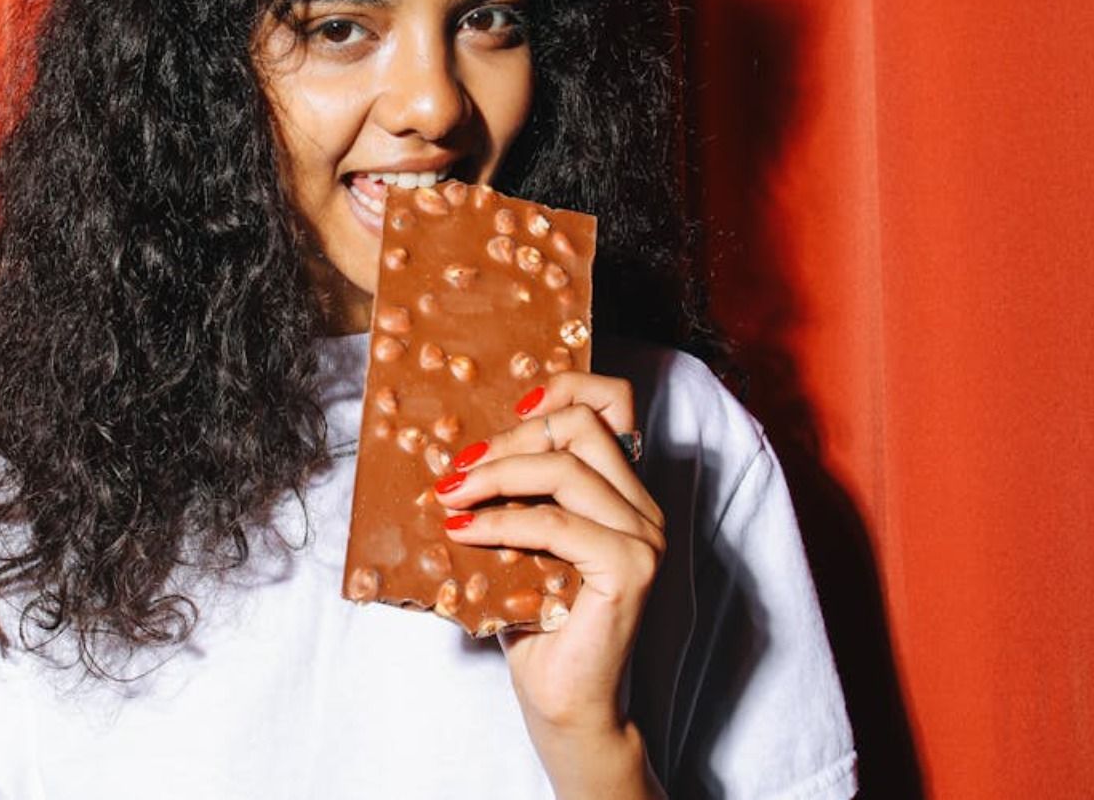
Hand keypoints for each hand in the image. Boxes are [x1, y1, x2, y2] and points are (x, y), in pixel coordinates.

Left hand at [436, 372, 665, 797]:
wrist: (565, 706)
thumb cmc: (537, 628)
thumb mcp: (519, 543)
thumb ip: (513, 495)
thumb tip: (455, 453)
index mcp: (622, 492)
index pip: (612, 402)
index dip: (560, 388)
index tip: (508, 411)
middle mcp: (642, 507)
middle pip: (579, 424)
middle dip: (508, 439)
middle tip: (457, 473)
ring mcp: (644, 537)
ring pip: (565, 468)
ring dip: (495, 476)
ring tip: (450, 499)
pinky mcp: (630, 568)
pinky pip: (555, 523)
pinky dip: (501, 522)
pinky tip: (464, 533)